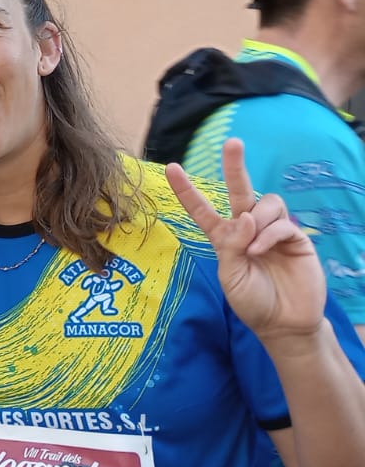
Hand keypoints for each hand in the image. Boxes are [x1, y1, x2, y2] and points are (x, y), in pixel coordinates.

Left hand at [166, 139, 325, 349]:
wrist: (282, 324)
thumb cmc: (252, 301)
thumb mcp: (230, 275)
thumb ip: (231, 246)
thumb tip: (243, 217)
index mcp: (225, 238)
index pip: (202, 209)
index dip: (187, 190)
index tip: (171, 167)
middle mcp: (248, 229)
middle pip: (241, 190)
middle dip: (235, 166)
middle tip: (232, 142)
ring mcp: (273, 232)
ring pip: (266, 204)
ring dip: (256, 218)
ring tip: (253, 245)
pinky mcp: (296, 240)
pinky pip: (282, 224)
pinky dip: (269, 234)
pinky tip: (261, 250)